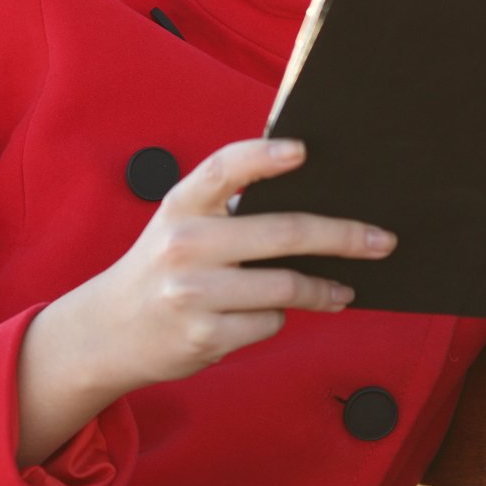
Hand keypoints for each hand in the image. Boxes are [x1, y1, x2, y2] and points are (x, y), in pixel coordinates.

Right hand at [16, 137, 393, 465]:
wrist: (105, 332)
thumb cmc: (162, 268)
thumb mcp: (179, 224)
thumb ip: (228, 207)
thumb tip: (314, 200)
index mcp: (180, 205)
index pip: (222, 169)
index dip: (263, 156)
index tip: (303, 150)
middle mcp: (183, 245)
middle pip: (283, 233)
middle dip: (342, 237)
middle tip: (380, 241)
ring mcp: (192, 293)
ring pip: (285, 286)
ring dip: (322, 289)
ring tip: (342, 290)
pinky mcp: (204, 335)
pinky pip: (269, 322)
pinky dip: (277, 319)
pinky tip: (264, 316)